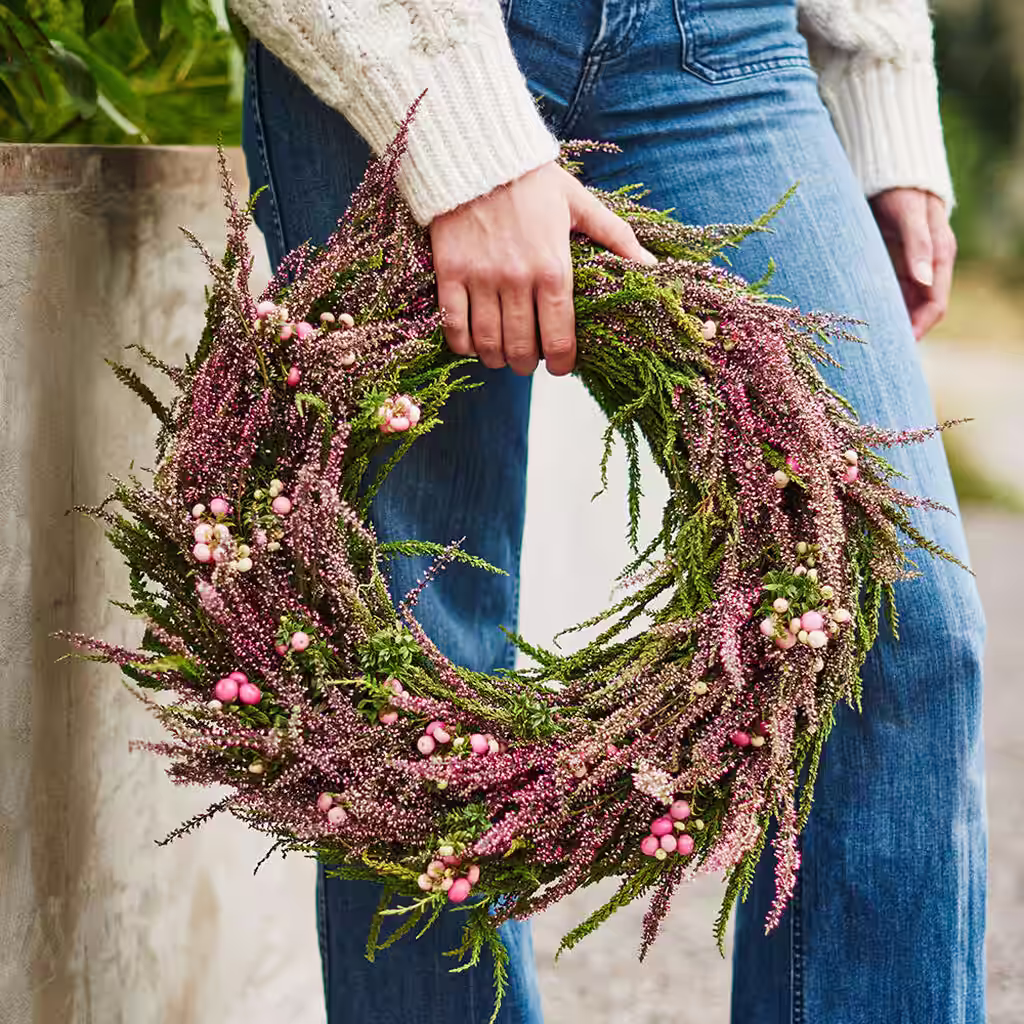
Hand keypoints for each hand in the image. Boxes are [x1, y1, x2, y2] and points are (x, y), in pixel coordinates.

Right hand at [429, 162, 656, 375]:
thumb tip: (651, 266)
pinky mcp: (450, 273)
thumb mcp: (580, 204)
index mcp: (554, 268)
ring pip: (488, 343)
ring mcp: (481, 278)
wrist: (477, 152)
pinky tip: (472, 343)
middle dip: (527, 364)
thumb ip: (616, 238)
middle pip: (521, 348)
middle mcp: (518, 279)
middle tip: (528, 361)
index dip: (561, 363)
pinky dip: (463, 345)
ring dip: (496, 359)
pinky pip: (454, 327)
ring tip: (502, 355)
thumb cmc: (532, 179)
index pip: (559, 337)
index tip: (560, 366)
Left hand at [869, 188, 955, 340]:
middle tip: (879, 352)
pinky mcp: (896, 259)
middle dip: (904, 330)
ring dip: (892, 320)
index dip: (919, 327)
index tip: (899, 346)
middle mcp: (928, 264)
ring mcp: (912, 263)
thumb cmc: (900, 189)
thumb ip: (917, 246)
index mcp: (939, 256)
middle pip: (920, 308)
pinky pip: (892, 290)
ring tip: (870, 341)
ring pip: (905, 301)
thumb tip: (924, 280)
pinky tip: (865, 317)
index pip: (935, 304)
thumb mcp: (908, 215)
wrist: (890, 170)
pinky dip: (882, 305)